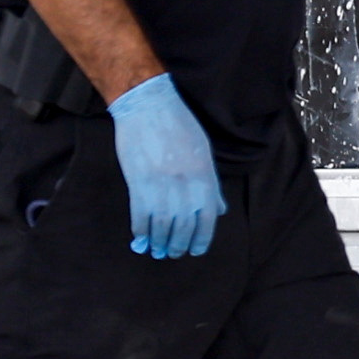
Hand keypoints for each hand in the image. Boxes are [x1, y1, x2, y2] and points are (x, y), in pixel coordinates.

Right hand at [109, 74, 228, 259]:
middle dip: (179, 246)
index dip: (202, 240)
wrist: (148, 105)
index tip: (195, 250)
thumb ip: (211, 184)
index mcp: (205, 178)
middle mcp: (186, 187)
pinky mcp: (139, 185)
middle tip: (173, 253)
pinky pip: (141, 218)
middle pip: (184, 228)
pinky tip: (140, 238)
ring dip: (159, 243)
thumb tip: (219, 210)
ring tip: (157, 250)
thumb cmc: (178, 125)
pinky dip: (141, 232)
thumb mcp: (203, 152)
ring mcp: (162, 187)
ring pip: (162, 228)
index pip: (208, 219)